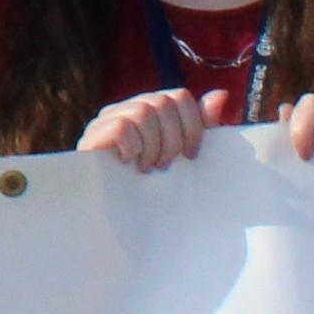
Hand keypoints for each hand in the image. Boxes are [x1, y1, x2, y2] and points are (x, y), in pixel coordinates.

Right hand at [78, 88, 210, 174]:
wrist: (115, 219)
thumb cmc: (151, 184)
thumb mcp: (181, 154)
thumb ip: (199, 125)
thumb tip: (221, 94)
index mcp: (150, 108)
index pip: (179, 97)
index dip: (193, 125)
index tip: (191, 155)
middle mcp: (128, 107)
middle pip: (163, 103)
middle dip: (172, 140)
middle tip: (165, 165)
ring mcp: (106, 119)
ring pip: (144, 112)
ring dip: (153, 146)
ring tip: (148, 167)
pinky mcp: (92, 135)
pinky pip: (122, 126)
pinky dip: (133, 147)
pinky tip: (130, 164)